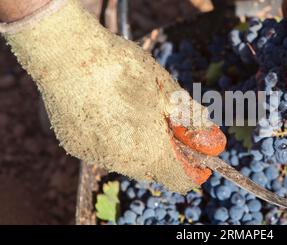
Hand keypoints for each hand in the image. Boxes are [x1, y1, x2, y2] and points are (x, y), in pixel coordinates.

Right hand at [1, 0, 225, 192]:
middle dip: (167, 153)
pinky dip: (115, 138)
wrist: (68, 54)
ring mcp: (96, 155)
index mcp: (150, 152)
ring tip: (137, 110)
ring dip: (140, 145)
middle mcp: (122, 162)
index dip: (194, 170)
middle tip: (169, 124)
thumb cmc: (125, 69)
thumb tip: (211, 134)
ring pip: (128, 161)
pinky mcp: (75, 145)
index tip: (199, 154)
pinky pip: (104, 150)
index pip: (180, 180)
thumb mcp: (167, 89)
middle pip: (155, 170)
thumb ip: (190, 117)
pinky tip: (110, 110)